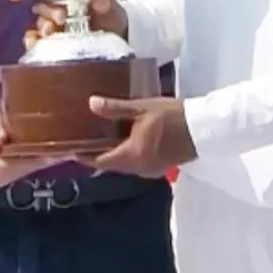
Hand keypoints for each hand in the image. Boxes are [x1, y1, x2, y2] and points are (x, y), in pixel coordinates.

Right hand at [0, 98, 61, 189]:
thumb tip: (0, 139)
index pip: (11, 164)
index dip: (33, 158)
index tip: (53, 152)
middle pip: (22, 169)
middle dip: (43, 159)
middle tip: (67, 149)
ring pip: (25, 169)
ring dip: (43, 160)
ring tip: (65, 149)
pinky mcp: (5, 174)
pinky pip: (24, 167)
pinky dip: (38, 159)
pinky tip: (54, 151)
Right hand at [6, 0, 127, 53]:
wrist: (119, 37)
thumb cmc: (111, 15)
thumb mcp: (110, 7)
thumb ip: (104, 3)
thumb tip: (100, 0)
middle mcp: (53, 10)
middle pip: (40, 8)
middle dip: (46, 12)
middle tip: (60, 18)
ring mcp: (52, 28)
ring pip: (37, 27)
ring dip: (41, 29)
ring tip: (49, 32)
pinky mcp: (53, 46)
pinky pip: (38, 45)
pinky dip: (35, 45)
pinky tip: (35, 46)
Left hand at [82, 96, 196, 177]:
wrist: (203, 128)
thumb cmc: (171, 117)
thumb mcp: (142, 108)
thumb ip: (115, 109)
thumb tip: (91, 103)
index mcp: (131, 156)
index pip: (100, 161)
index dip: (83, 156)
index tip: (70, 148)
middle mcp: (138, 168)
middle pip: (111, 165)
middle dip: (97, 153)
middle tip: (84, 137)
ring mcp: (150, 169)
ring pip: (124, 164)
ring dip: (113, 153)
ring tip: (102, 135)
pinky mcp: (160, 166)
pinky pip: (136, 162)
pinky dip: (127, 153)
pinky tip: (125, 138)